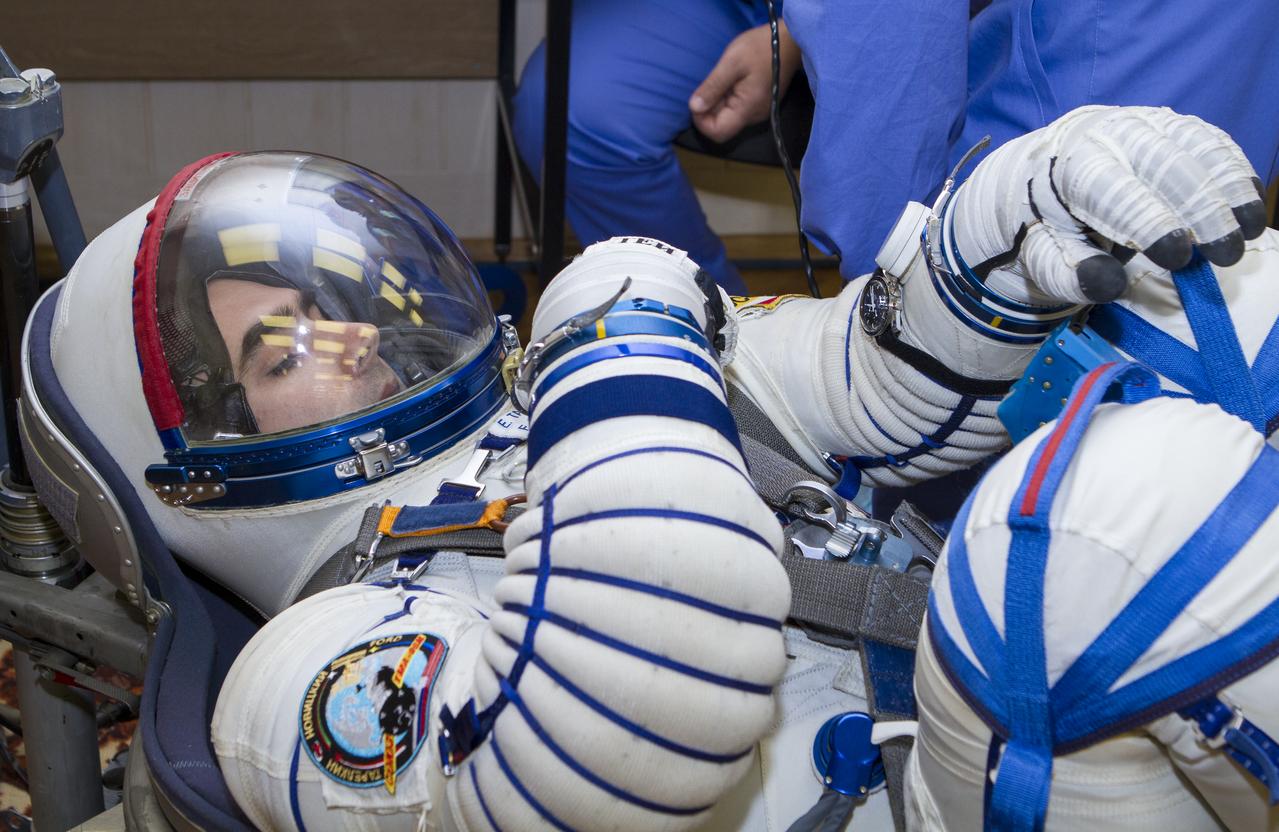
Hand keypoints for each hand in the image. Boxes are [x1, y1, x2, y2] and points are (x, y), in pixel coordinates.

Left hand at [689, 21, 800, 143]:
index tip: (697, 100)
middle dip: (709, 109)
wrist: (790, 40)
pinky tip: (731, 80)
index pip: (717, 133)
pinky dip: (727, 98)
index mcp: (747, 109)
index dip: (701, 121)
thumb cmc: (762, 47)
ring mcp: (758, 111)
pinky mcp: (760, 104)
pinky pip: (737, 109)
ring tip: (724, 79)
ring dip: (718, 102)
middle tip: (711, 84)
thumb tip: (694, 107)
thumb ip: (712, 87)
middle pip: (722, 126)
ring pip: (728, 118)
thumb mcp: (732, 63)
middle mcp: (754, 117)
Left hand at [950, 106, 1268, 305]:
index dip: (1148, 222)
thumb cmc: (1047, 222)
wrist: (1041, 170)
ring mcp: (1144, 123)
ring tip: (1248, 229)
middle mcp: (1109, 134)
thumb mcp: (1045, 255)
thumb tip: (1108, 284)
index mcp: (1070, 165)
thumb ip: (1070, 273)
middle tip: (1226, 253)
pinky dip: (1232, 169)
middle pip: (1164, 165)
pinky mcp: (1170, 123)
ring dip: (1227, 187)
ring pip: (1194, 147)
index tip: (1177, 256)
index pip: (1112, 190)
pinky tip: (1248, 200)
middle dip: (1200, 209)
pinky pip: (1209, 140)